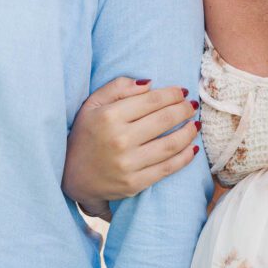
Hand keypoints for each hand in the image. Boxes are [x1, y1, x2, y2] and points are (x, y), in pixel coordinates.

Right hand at [62, 77, 200, 211]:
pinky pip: (168, 168)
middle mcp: (120, 139)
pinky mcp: (134, 183)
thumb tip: (149, 83)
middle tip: (191, 106)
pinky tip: (192, 147)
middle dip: (184, 110)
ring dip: (189, 132)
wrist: (72, 176)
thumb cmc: (86, 135)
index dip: (172, 94)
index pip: (152, 100)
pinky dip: (185, 157)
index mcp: (109, 116)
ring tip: (195, 124)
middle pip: (165, 119)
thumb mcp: (92, 105)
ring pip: (171, 144)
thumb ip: (118, 87)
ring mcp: (128, 164)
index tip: (182, 92)